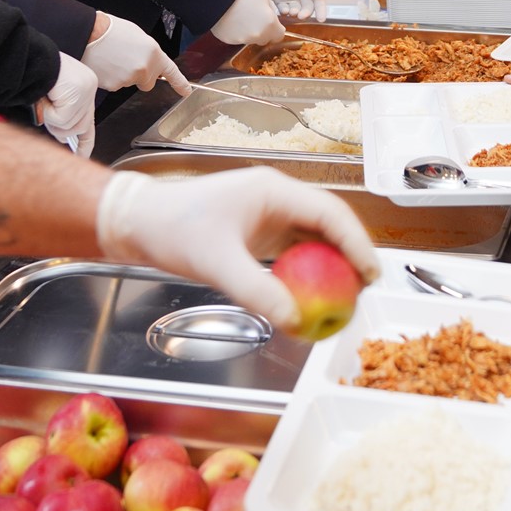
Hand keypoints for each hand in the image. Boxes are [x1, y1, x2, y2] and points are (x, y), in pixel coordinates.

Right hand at [35, 54, 96, 155]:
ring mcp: (86, 91)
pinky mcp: (77, 95)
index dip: (86, 141)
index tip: (82, 155)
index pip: (90, 119)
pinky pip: (61, 120)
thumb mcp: (52, 99)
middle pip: (81, 127)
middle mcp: (89, 87)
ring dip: (52, 120)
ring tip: (44, 102)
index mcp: (84, 86)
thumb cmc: (36, 74)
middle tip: (47, 115)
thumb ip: (61, 116)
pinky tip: (45, 99)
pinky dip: (48, 114)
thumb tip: (64, 138)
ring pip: (70, 127)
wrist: (30, 59)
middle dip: (61, 128)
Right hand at [81, 14, 189, 92]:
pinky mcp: (115, 86)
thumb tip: (148, 61)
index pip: (171, 72)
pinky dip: (112, 78)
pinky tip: (106, 65)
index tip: (186, 91)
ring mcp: (130, 79)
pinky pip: (117, 85)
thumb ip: (148, 53)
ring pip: (130, 83)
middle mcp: (145, 69)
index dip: (180, 83)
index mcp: (154, 53)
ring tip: (113, 58)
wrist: (89, 33)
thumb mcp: (138, 36)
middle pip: (148, 82)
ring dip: (124, 74)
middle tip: (127, 61)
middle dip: (141, 76)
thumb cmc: (111, 30)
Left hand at [96, 166, 383, 329]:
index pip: (330, 213)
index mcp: (273, 191)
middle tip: (366, 290)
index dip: (357, 243)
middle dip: (351, 255)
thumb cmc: (172, 229)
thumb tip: (294, 319)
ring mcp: (268, 215)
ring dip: (331, 264)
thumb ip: (256, 291)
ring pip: (314, 238)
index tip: (372, 274)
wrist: (139, 222)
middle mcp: (276, 199)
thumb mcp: (215, 262)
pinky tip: (311, 295)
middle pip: (328, 224)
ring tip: (346, 296)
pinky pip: (294, 250)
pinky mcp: (258, 232)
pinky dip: (307, 271)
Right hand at [209, 0, 285, 46]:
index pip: (278, 36)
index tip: (271, 24)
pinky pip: (237, 38)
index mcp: (269, 24)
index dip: (276, 29)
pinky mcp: (229, 40)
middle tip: (254, 18)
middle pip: (264, 39)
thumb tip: (271, 18)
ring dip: (249, 32)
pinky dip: (236, 32)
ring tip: (241, 17)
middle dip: (262, 31)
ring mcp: (243, 39)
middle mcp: (257, 35)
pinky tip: (232, 20)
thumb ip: (270, 12)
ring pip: (250, 39)